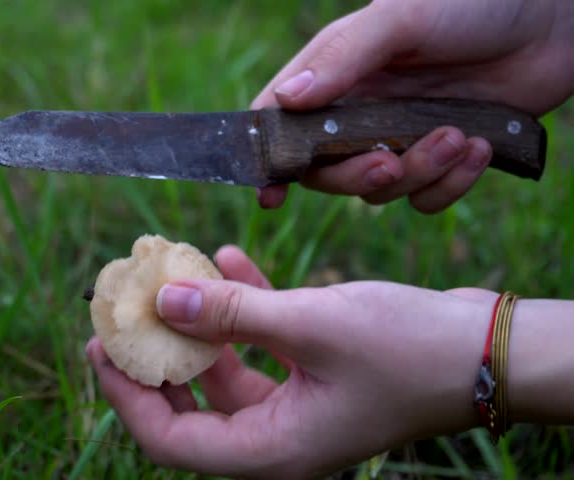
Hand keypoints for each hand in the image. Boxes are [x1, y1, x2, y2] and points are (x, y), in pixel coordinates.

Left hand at [86, 246, 495, 478]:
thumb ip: (232, 315)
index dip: (127, 395)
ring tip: (176, 273)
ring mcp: (298, 406)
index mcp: (272, 450)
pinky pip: (264, 345)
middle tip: (125, 310)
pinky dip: (245, 308)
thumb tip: (163, 302)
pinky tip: (232, 260)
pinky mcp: (316, 372)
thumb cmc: (409, 349)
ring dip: (202, 321)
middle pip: (191, 404)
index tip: (101, 344)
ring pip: (226, 368)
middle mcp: (279, 437)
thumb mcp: (311, 324)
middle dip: (157, 354)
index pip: (171, 440)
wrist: (491, 349)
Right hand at [252, 0, 573, 212]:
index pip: (283, 120)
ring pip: (381, 189)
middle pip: (328, 172)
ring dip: (419, 174)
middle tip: (391, 162)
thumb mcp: (402, 18)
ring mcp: (400, 135)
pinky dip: (452, 185)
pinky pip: (427, 198)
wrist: (556, 18)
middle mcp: (362, 109)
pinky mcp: (441, 156)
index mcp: (337, 72)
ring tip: (459, 136)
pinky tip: (482, 146)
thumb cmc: (475, 2)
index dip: (271, 159)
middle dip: (358, 176)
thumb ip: (343, 58)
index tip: (270, 195)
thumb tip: (285, 100)